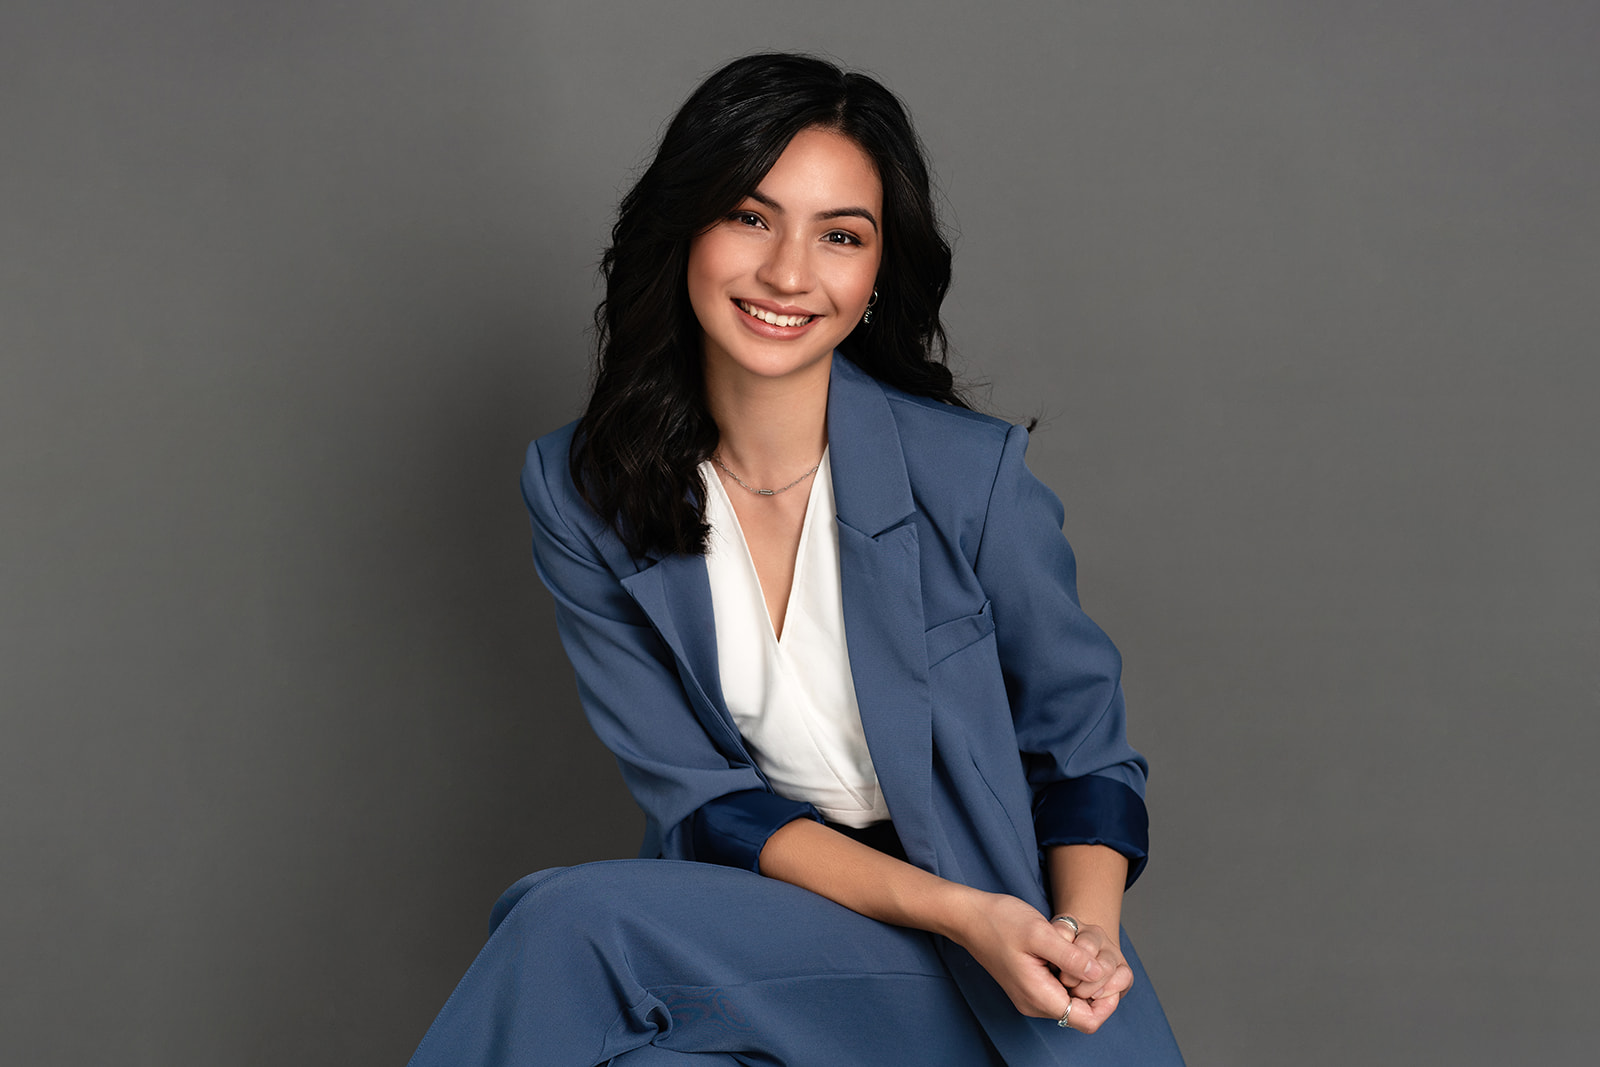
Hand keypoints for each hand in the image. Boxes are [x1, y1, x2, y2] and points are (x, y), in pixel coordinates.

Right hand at [946, 891, 1109, 1022]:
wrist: (969, 917)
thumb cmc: (1000, 921)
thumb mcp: (1040, 933)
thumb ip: (1071, 957)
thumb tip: (1099, 974)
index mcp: (1038, 997)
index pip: (1088, 1020)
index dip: (1107, 1002)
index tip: (1107, 972)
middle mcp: (1035, 1004)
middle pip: (1082, 1012)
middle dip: (1095, 987)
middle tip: (1091, 954)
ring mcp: (1030, 997)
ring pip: (1072, 1000)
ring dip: (1081, 978)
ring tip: (1073, 948)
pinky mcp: (1028, 986)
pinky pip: (1060, 990)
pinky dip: (1069, 974)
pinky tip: (1063, 950)